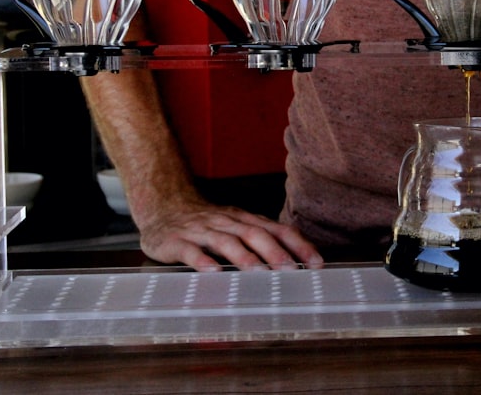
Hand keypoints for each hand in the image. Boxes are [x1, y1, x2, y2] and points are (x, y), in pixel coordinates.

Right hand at [136, 200, 324, 271]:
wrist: (163, 206)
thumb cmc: (206, 223)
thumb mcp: (235, 226)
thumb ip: (260, 240)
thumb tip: (296, 259)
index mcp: (244, 220)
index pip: (277, 229)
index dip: (298, 245)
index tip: (317, 263)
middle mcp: (226, 222)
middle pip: (254, 234)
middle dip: (275, 252)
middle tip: (291, 270)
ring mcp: (201, 231)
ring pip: (226, 242)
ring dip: (244, 257)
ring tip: (259, 273)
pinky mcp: (177, 241)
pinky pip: (191, 251)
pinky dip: (203, 262)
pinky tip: (213, 273)